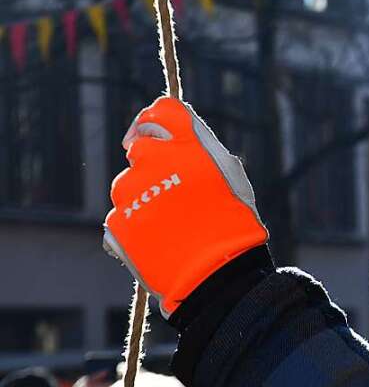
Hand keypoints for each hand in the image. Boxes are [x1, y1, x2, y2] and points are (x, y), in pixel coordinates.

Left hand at [103, 97, 267, 316]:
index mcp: (186, 144)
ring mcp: (131, 192)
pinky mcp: (118, 222)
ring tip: (174, 223)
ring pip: (128, 184)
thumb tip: (178, 135)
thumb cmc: (234, 223)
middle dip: (153, 163)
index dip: (156, 121)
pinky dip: (137, 225)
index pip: (160, 111)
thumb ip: (200, 147)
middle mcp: (154, 160)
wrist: (217, 275)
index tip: (154, 134)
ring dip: (144, 196)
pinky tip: (161, 240)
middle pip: (140, 147)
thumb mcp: (231, 175)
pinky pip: (122, 216)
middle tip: (177, 192)